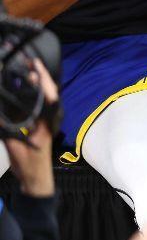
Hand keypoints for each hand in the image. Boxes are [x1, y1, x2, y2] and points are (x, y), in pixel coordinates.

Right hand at [4, 60, 55, 197]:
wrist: (35, 179)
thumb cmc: (29, 164)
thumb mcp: (16, 145)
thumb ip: (6, 129)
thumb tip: (0, 115)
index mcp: (47, 120)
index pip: (49, 94)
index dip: (43, 78)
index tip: (35, 63)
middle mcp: (47, 117)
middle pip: (45, 92)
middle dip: (38, 75)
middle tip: (27, 60)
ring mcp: (43, 120)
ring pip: (40, 97)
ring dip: (33, 83)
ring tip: (23, 68)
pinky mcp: (36, 125)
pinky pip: (34, 105)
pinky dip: (28, 95)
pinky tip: (19, 87)